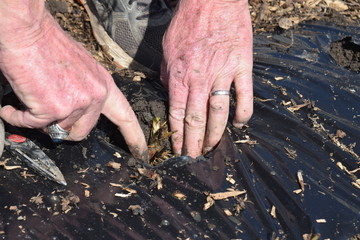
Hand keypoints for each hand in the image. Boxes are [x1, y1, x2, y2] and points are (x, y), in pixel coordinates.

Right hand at [0, 6, 147, 159]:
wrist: (28, 30)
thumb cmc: (50, 45)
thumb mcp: (80, 67)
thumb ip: (84, 90)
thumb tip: (75, 110)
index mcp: (104, 86)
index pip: (125, 116)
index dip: (133, 137)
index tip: (140, 153)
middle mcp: (95, 97)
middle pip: (81, 133)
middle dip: (63, 130)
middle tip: (48, 115)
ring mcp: (76, 104)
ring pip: (55, 129)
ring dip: (39, 118)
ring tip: (32, 95)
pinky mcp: (53, 109)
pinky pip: (31, 125)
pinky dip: (16, 116)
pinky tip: (13, 104)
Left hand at [161, 0, 252, 157]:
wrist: (213, 0)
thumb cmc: (188, 22)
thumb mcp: (168, 48)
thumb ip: (168, 74)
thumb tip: (169, 91)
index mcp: (180, 76)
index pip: (178, 114)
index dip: (178, 136)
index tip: (178, 151)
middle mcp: (200, 79)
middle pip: (197, 120)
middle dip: (195, 144)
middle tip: (194, 159)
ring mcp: (223, 74)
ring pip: (219, 113)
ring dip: (216, 134)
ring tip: (213, 148)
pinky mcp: (242, 66)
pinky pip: (245, 95)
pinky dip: (244, 112)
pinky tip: (241, 124)